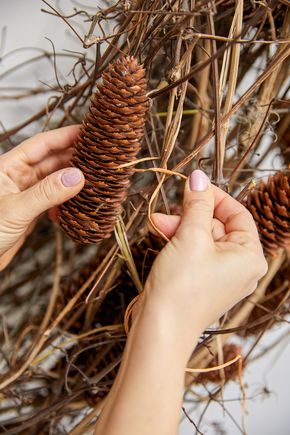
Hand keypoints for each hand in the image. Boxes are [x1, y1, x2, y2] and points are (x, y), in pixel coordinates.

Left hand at [0, 126, 83, 269]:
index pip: (42, 143)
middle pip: (53, 161)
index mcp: (9, 166)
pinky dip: (66, 205)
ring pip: (56, 182)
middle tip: (101, 161)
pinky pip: (55, 202)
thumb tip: (77, 176)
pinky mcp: (31, 211)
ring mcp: (26, 194)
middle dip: (76, 161)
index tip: (89, 133)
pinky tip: (74, 211)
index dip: (66, 136)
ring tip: (95, 186)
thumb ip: (47, 193)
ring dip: (75, 184)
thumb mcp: (16, 209)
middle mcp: (19, 177)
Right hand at [144, 169, 267, 350]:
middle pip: (217, 226)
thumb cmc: (182, 285)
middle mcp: (240, 267)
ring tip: (156, 223)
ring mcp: (221, 276)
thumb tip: (199, 177)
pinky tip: (159, 234)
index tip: (193, 185)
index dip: (214, 196)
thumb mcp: (191, 236)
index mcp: (250, 256)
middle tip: (167, 209)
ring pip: (202, 238)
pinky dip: (178, 242)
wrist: (161, 327)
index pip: (238, 214)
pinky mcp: (202, 282)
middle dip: (189, 215)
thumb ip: (197, 204)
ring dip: (179, 227)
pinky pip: (194, 253)